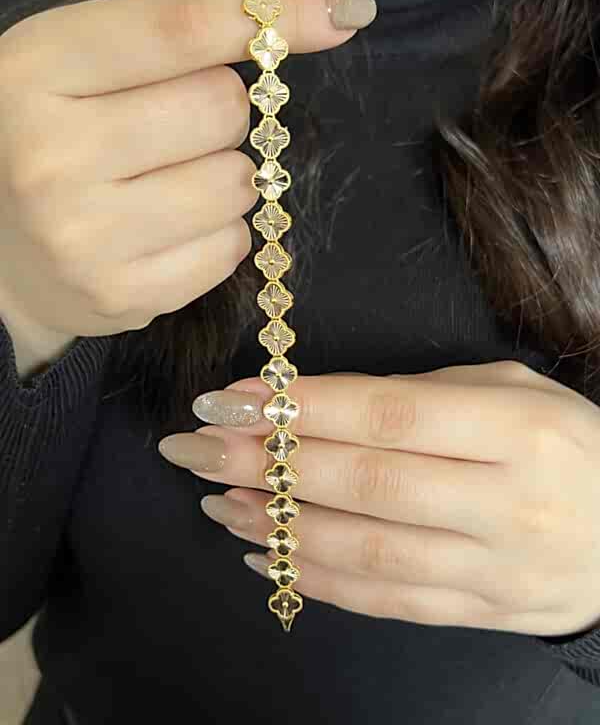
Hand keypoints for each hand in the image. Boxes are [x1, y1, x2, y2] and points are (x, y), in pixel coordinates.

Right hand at [0, 0, 355, 339]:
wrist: (0, 252)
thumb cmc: (49, 137)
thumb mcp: (84, 58)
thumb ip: (174, 5)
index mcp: (38, 69)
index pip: (182, 27)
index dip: (276, 14)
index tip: (345, 9)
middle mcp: (53, 154)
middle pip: (223, 108)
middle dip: (220, 111)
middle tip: (172, 126)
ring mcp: (86, 236)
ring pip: (237, 182)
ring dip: (225, 176)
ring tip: (164, 182)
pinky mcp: (123, 295)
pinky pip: (231, 248)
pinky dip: (219, 233)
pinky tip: (168, 228)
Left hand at [159, 360, 599, 637]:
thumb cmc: (564, 443)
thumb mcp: (512, 392)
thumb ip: (421, 396)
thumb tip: (313, 406)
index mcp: (517, 431)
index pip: (387, 415)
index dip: (302, 408)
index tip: (231, 399)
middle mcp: (506, 504)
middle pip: (363, 483)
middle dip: (265, 464)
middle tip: (193, 448)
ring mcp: (494, 571)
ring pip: (364, 550)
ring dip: (277, 524)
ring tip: (214, 500)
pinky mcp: (481, 615)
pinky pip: (386, 601)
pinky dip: (317, 578)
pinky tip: (264, 554)